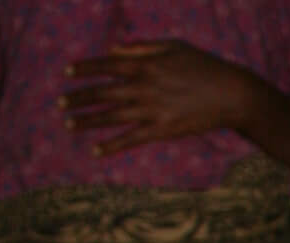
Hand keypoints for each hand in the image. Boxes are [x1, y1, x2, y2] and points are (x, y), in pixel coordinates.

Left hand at [60, 40, 258, 154]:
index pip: (105, 64)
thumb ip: (142, 47)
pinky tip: (96, 150)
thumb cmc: (204, 65)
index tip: (66, 72)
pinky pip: (132, 138)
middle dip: (78, 97)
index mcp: (145, 63)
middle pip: (102, 92)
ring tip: (69, 124)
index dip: (84, 68)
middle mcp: (143, 86)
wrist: (230, 94)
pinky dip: (112, 145)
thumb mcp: (173, 45)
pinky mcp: (163, 130)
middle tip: (58, 103)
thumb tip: (115, 50)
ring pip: (111, 116)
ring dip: (87, 120)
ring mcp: (152, 109)